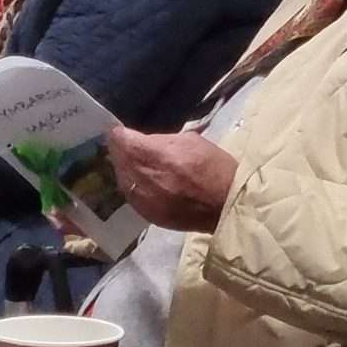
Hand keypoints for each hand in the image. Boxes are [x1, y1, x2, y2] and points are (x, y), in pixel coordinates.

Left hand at [107, 124, 239, 231]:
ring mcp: (141, 198)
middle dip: (122, 151)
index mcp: (152, 153)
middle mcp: (141, 176)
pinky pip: (131, 196)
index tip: (123, 132)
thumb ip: (161, 140)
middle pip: (118, 158)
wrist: (228, 204)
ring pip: (122, 177)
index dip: (120, 133)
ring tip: (136, 165)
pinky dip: (134, 187)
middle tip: (129, 147)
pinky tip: (143, 183)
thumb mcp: (189, 140)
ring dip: (126, 169)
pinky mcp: (147, 214)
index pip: (120, 138)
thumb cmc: (213, 167)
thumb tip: (144, 140)